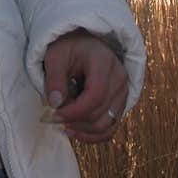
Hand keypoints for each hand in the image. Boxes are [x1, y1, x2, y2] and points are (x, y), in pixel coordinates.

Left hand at [43, 28, 127, 143]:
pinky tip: (75, 131)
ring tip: (63, 124)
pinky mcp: (120, 103)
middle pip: (101, 112)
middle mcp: (119, 78)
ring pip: (107, 124)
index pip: (95, 95)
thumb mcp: (55, 56)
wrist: (84, 43)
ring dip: (84, 130)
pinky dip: (93, 135)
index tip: (54, 115)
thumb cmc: (68, 47)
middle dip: (76, 120)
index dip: (75, 110)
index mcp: (104, 61)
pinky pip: (111, 128)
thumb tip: (55, 104)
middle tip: (54, 117)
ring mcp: (123, 92)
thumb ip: (54, 78)